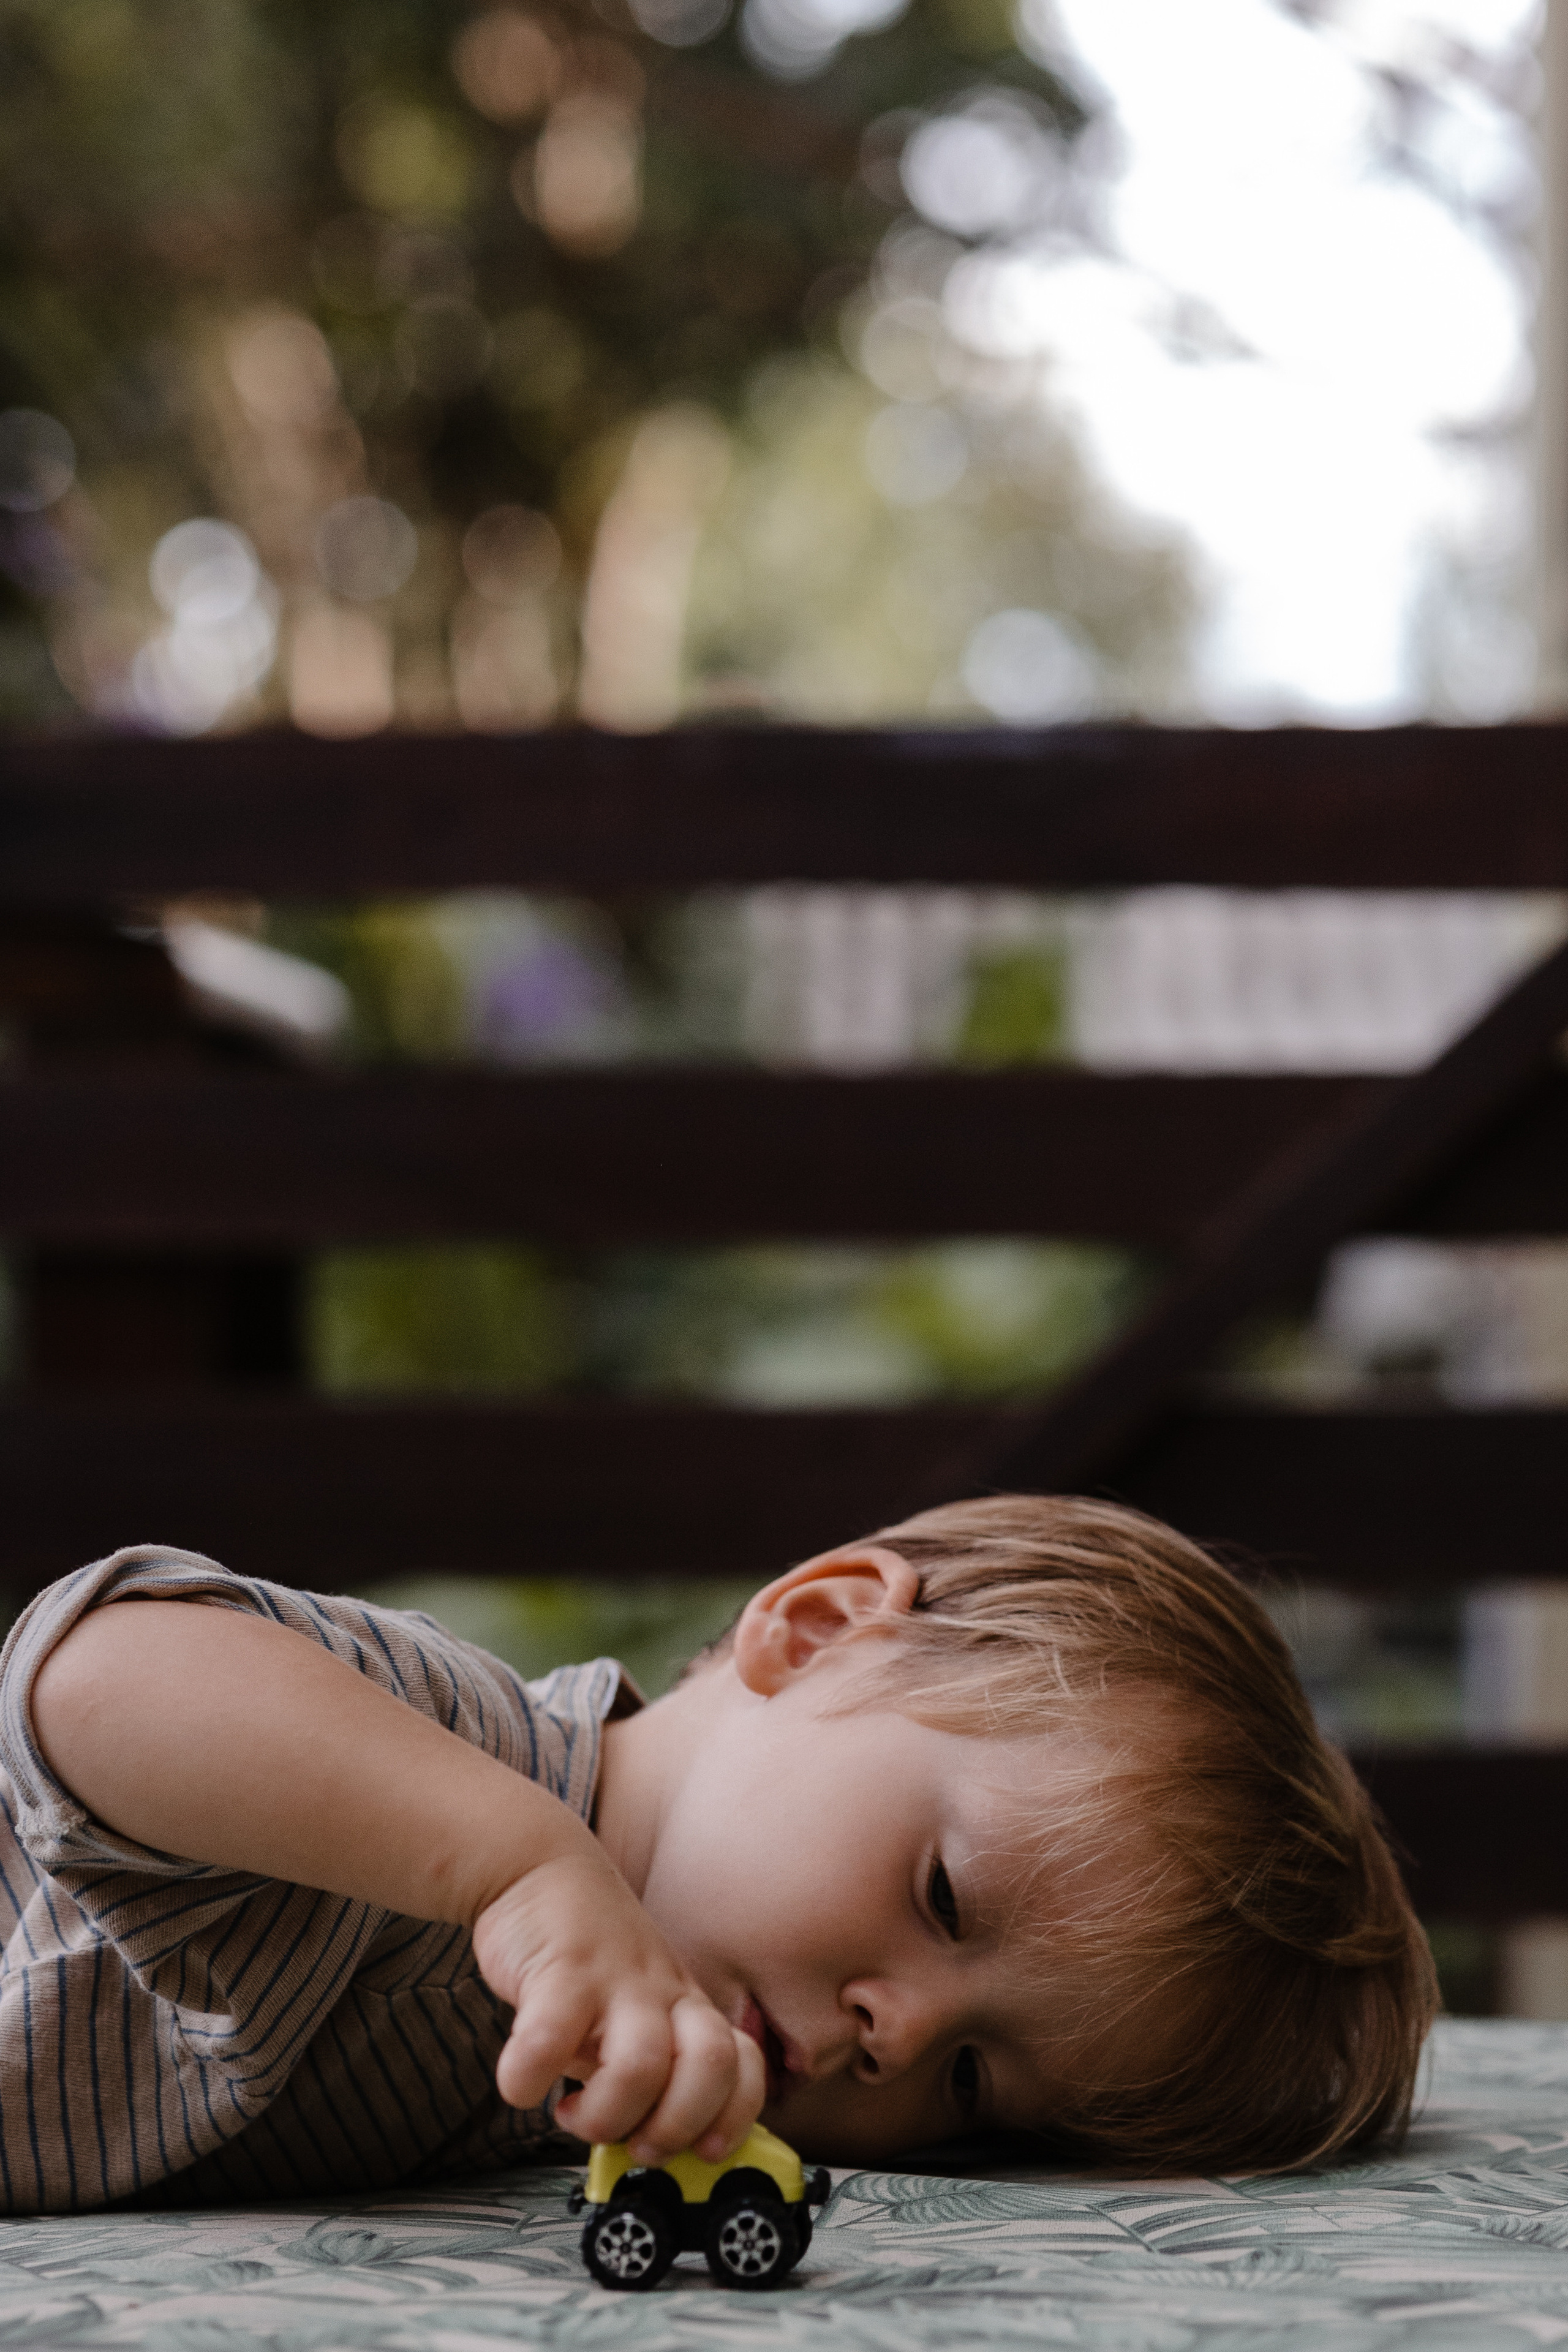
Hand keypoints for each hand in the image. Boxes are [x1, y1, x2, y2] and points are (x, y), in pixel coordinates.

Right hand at [471, 1850, 764, 2162]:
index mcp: (684, 2005)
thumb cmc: (586, 1956)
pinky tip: (521, 2082)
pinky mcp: (560, 1968)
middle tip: (635, 2142)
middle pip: (709, 2066)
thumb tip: (647, 2148)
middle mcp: (660, 1992)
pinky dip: (530, 2079)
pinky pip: (550, 2040)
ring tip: (574, 2113)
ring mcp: (614, 1978)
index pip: (743, 2064)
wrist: (537, 1867)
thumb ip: (644, 2067)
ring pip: (642, 2065)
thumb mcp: (628, 2008)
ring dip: (605, 2116)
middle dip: (676, 2126)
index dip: (735, 2116)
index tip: (703, 2151)